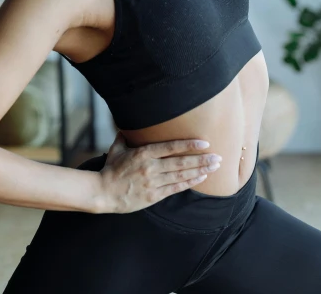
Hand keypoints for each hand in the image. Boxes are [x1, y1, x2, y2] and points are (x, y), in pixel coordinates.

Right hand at [98, 131, 221, 214]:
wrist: (102, 193)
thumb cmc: (110, 169)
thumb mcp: (117, 149)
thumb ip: (126, 136)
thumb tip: (129, 124)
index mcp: (143, 153)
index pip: (170, 147)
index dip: (188, 145)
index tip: (204, 143)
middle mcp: (150, 168)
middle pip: (180, 163)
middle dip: (201, 159)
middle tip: (218, 157)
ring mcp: (153, 183)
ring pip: (181, 176)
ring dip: (199, 171)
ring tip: (214, 167)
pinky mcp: (153, 196)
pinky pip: (175, 189)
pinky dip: (189, 183)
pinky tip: (200, 178)